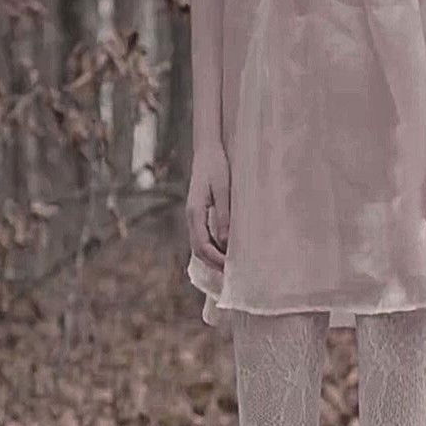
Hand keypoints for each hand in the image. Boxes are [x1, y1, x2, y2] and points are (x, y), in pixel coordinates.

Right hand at [186, 144, 229, 270]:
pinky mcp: (199, 214)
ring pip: (200, 245)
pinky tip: (227, 251)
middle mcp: (191, 217)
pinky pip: (203, 237)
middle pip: (199, 250)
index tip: (232, 269)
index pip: (203, 246)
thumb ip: (224, 215)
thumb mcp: (223, 190)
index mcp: (195, 213)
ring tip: (232, 267)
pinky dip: (213, 248)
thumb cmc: (217, 167)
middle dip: (214, 264)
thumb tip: (225, 242)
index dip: (216, 260)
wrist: (207, 150)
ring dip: (213, 258)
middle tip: (233, 275)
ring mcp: (194, 216)